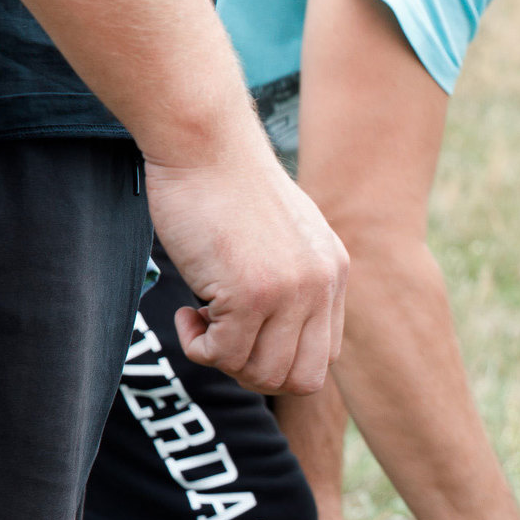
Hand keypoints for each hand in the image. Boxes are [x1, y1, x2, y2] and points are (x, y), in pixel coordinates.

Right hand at [145, 150, 348, 395]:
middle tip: (222, 339)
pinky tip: (186, 311)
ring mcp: (289, 293)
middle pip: (303, 378)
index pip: (326, 354)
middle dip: (256, 373)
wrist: (204, 140)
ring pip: (264, 375)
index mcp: (333, 272)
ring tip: (202, 319)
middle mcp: (320, 285)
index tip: (246, 330)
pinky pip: (223, 355)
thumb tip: (273, 327)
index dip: (281, 358)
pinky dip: (198, 346)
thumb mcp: (280, 231)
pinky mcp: (249, 294)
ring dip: (225, 361)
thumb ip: (292, 275)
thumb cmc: (226, 182)